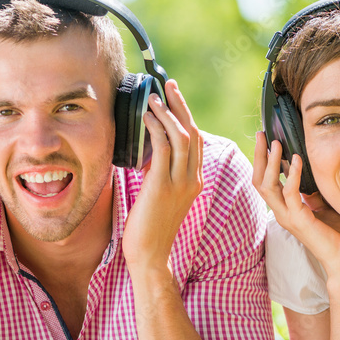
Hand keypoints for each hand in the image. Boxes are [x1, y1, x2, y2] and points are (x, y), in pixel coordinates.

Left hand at [122, 79, 202, 269]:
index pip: (195, 141)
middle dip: (180, 105)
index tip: (173, 98)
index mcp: (194, 181)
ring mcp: (181, 183)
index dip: (185, 116)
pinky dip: (156, 127)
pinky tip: (145, 117)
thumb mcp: (161, 197)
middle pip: (192, 132)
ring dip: (167, 112)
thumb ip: (161, 175)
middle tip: (168, 84)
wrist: (149, 255)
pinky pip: (163, 147)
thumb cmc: (149, 229)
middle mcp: (192, 179)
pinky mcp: (163, 186)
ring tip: (153, 97)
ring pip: (180, 136)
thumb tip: (150, 154)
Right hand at [253, 132, 339, 281]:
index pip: (264, 182)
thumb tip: (307, 174)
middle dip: (259, 157)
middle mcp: (281, 213)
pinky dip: (291, 175)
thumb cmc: (335, 233)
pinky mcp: (299, 220)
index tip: (265, 140)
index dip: (262, 161)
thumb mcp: (322, 205)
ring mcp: (288, 218)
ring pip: (267, 187)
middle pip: (258, 181)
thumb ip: (311, 192)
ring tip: (276, 143)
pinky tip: (295, 160)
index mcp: (284, 209)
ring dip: (270, 163)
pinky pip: (290, 194)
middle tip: (261, 135)